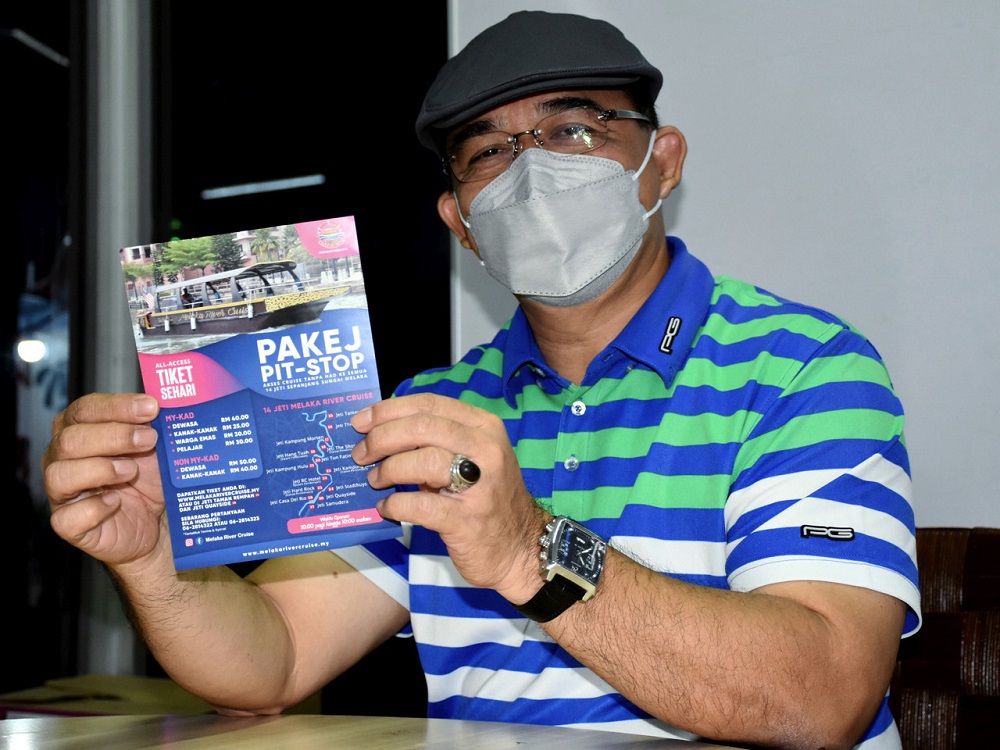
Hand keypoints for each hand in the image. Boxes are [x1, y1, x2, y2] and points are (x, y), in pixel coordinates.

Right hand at [42, 393, 166, 565]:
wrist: (157, 521)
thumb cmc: (149, 477)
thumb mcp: (156, 447)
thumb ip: (155, 425)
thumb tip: (168, 404)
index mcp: (79, 429)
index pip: (85, 409)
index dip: (117, 406)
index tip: (151, 407)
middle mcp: (62, 459)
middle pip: (69, 440)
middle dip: (114, 436)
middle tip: (149, 439)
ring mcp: (62, 493)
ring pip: (59, 475)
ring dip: (101, 469)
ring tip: (131, 470)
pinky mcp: (68, 525)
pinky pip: (66, 518)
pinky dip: (93, 509)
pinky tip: (116, 502)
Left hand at [351, 393, 546, 601]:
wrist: (521, 547)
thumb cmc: (488, 499)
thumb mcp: (472, 458)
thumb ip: (436, 441)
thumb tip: (382, 433)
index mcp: (484, 427)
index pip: (430, 404)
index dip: (390, 410)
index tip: (362, 421)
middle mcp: (485, 449)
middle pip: (422, 427)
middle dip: (382, 438)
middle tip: (361, 454)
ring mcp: (480, 484)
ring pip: (421, 461)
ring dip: (388, 470)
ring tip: (375, 480)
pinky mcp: (466, 519)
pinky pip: (419, 505)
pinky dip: (395, 504)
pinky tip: (387, 507)